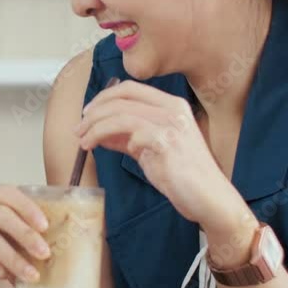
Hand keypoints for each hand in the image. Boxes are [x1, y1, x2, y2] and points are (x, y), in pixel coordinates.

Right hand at [0, 185, 51, 287]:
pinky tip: (10, 278)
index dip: (26, 206)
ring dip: (16, 259)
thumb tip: (66, 234)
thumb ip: (30, 225)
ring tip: (33, 275)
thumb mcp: (12, 229)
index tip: (45, 225)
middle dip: (26, 234)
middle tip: (45, 253)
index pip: (6, 193)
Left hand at [76, 79, 247, 230]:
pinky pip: (131, 134)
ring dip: (96, 128)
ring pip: (121, 115)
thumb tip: (99, 132)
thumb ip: (128, 137)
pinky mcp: (167, 142)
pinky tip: (109, 150)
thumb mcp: (151, 149)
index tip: (86, 113)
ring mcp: (171, 124)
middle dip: (94, 113)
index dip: (103, 97)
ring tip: (84, 142)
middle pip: (121, 98)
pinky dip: (114, 140)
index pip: (129, 88)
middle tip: (78, 128)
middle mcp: (172, 109)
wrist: (209, 198)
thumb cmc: (182, 175)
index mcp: (171, 104)